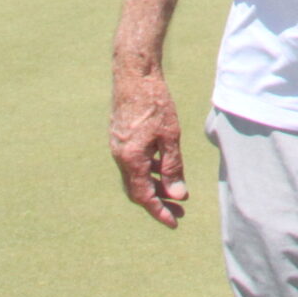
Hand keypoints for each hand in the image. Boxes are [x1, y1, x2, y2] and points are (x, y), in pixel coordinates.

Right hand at [110, 66, 191, 226]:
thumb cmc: (154, 103)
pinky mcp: (120, 138)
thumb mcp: (170, 137)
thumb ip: (172, 167)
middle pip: (137, 190)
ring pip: (135, 176)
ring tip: (175, 191)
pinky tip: (162, 168)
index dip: (159, 211)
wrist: (134, 74)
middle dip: (158, 202)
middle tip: (179, 210)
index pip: (144, 196)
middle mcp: (120, 157)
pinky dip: (148, 171)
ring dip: (154, 186)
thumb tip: (177, 194)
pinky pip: (133, 163)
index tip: (174, 223)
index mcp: (131, 160)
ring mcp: (118, 147)